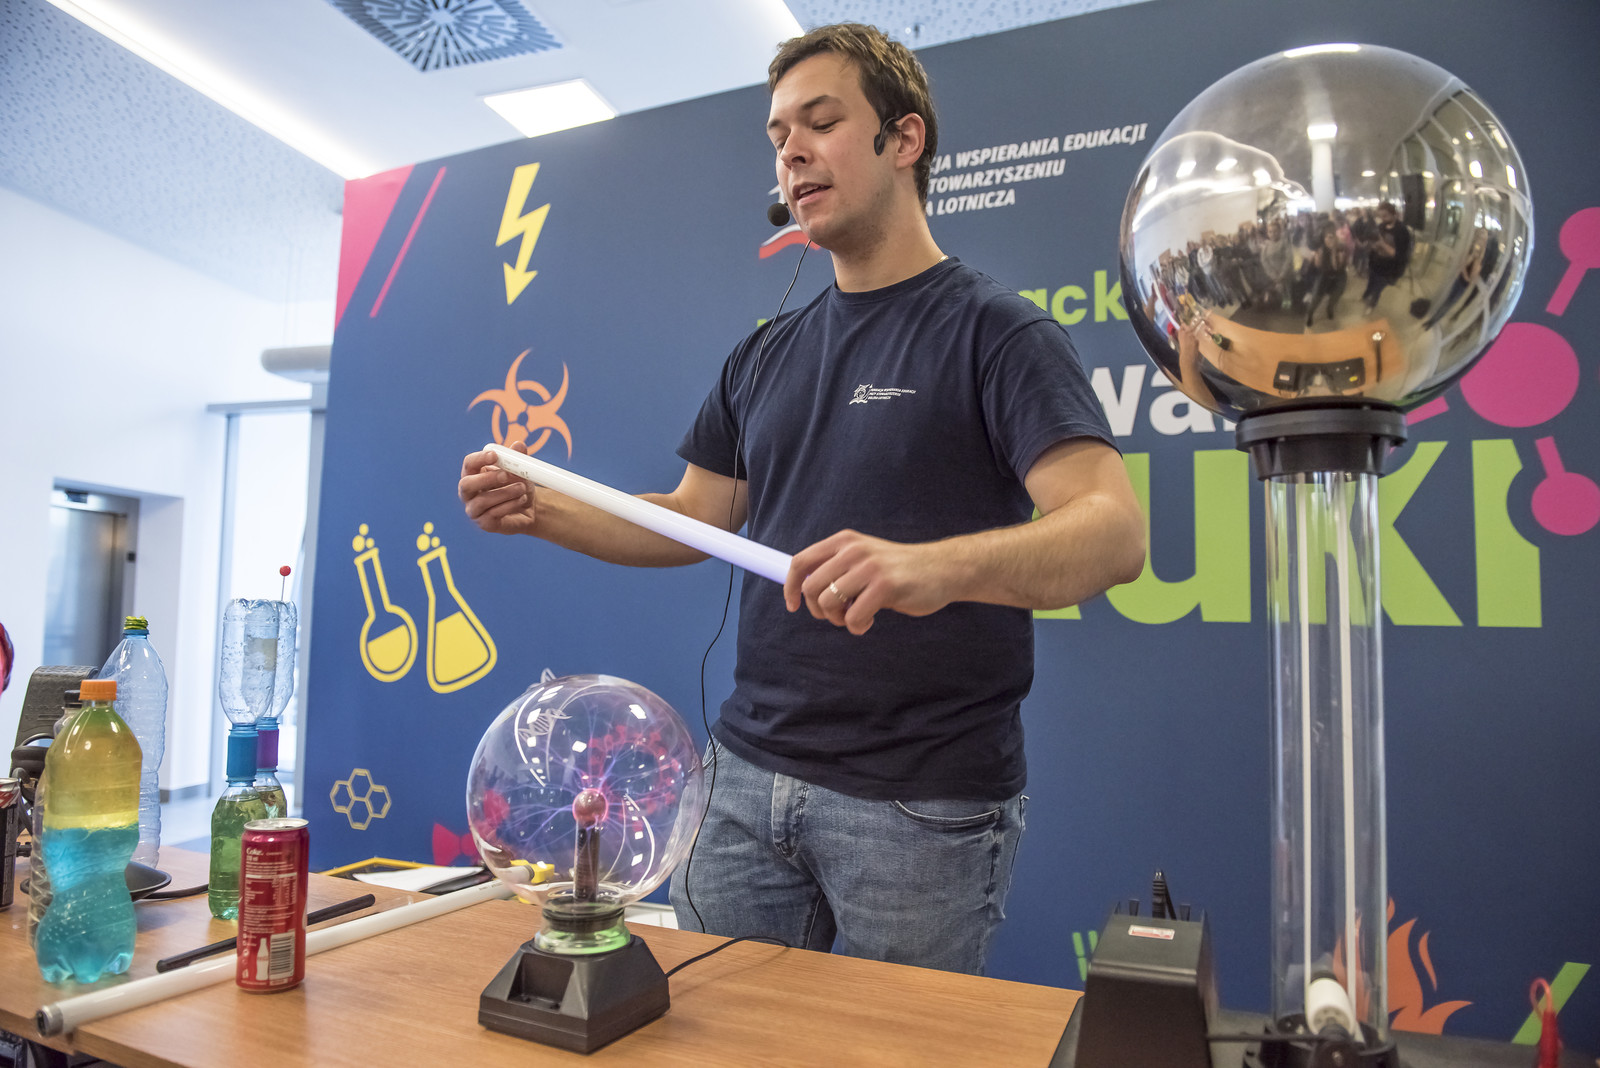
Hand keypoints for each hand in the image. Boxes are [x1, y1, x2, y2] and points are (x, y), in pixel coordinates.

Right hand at [459, 439, 537, 535]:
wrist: (529, 509)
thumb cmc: (518, 485)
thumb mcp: (520, 470)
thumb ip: (518, 458)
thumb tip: (519, 445)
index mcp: (473, 474)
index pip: (469, 464)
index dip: (479, 458)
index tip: (495, 455)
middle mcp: (469, 493)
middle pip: (466, 484)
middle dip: (486, 478)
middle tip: (505, 475)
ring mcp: (474, 509)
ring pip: (483, 501)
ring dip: (505, 492)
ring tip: (522, 488)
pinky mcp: (485, 523)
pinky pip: (494, 514)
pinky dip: (510, 505)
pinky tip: (522, 499)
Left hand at [784, 529, 951, 635]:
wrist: (944, 569)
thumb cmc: (901, 570)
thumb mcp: (865, 558)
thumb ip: (838, 568)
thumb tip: (803, 590)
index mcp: (845, 541)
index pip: (800, 562)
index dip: (789, 587)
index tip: (794, 606)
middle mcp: (853, 550)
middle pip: (810, 587)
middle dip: (819, 610)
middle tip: (839, 615)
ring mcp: (869, 567)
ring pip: (828, 603)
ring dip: (838, 620)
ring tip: (856, 617)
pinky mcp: (885, 586)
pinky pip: (853, 617)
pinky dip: (857, 627)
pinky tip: (871, 621)